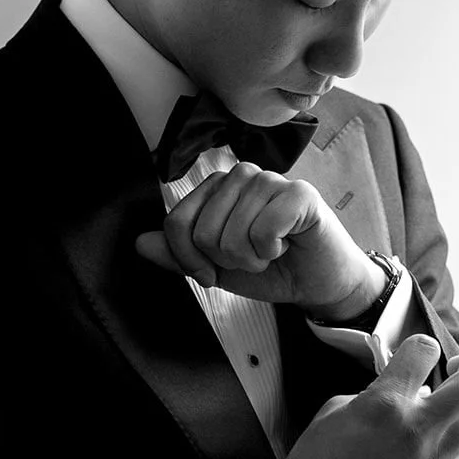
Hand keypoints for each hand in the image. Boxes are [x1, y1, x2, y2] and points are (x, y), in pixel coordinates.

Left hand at [134, 163, 382, 316]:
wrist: (318, 283)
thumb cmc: (272, 269)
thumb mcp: (216, 268)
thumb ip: (179, 256)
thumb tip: (140, 243)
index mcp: (217, 188)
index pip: (176, 223)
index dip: (190, 261)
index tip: (213, 272)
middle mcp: (241, 176)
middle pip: (203, 232)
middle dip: (227, 261)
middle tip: (253, 258)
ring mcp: (271, 180)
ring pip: (232, 234)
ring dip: (252, 259)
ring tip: (271, 252)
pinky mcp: (300, 193)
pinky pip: (263, 230)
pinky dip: (272, 250)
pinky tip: (287, 245)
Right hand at [273, 336, 458, 458]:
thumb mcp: (337, 409)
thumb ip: (379, 393)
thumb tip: (413, 391)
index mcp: (385, 402)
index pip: (426, 350)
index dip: (423, 346)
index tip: (421, 354)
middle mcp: (416, 430)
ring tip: (457, 410)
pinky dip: (458, 450)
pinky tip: (441, 449)